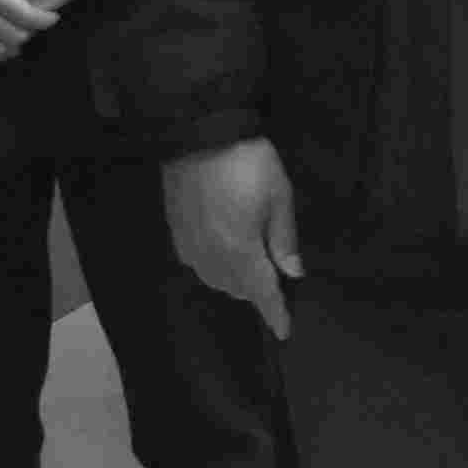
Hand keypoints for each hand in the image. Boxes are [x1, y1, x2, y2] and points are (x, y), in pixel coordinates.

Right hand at [164, 139, 303, 339]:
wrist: (200, 135)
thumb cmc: (249, 163)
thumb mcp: (279, 197)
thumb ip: (285, 239)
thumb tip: (292, 272)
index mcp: (239, 250)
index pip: (261, 292)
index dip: (274, 313)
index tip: (284, 332)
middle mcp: (210, 256)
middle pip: (237, 289)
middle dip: (258, 290)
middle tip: (276, 274)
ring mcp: (189, 246)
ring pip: (215, 280)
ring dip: (236, 281)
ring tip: (253, 263)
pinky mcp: (175, 233)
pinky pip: (198, 265)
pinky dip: (216, 267)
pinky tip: (225, 252)